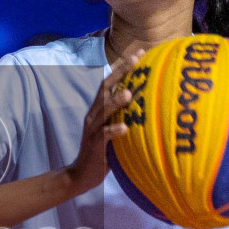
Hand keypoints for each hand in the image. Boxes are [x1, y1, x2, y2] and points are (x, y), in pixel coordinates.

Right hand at [65, 48, 139, 195]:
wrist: (81, 174)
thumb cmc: (103, 151)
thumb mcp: (112, 129)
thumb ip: (123, 115)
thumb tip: (146, 104)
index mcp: (98, 109)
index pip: (109, 83)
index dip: (122, 67)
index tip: (140, 54)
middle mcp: (93, 115)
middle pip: (105, 88)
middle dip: (120, 72)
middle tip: (136, 60)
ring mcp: (92, 129)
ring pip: (103, 110)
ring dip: (115, 101)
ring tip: (129, 93)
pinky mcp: (94, 145)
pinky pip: (103, 135)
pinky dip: (114, 130)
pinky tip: (125, 128)